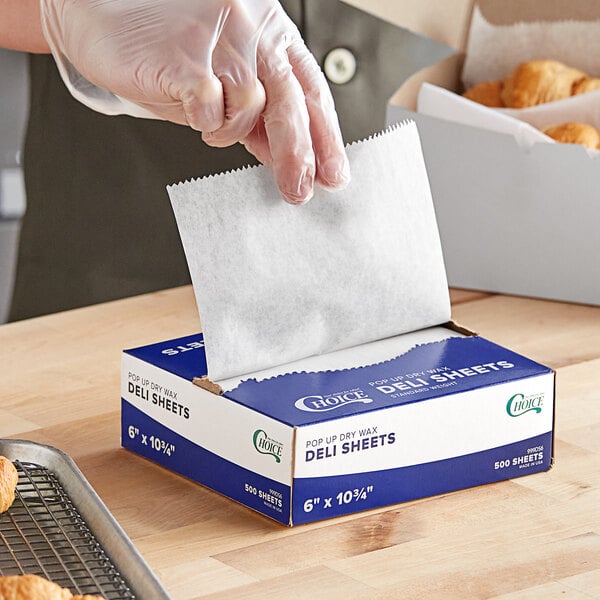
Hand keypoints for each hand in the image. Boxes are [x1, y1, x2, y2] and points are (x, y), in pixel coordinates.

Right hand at [40, 0, 349, 202]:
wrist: (100, 13)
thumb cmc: (166, 51)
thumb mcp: (224, 81)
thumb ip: (257, 113)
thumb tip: (286, 158)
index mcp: (269, 30)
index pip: (310, 89)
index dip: (325, 136)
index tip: (333, 174)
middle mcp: (251, 27)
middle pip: (290, 101)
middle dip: (298, 155)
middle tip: (300, 190)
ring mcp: (221, 37)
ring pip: (250, 107)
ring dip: (231, 130)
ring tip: (209, 124)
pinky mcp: (188, 56)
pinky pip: (213, 110)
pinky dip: (205, 123)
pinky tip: (194, 113)